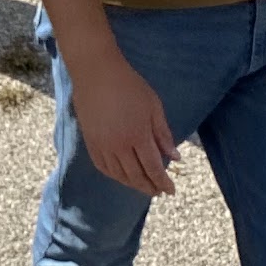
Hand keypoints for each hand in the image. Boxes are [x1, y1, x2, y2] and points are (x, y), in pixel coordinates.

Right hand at [69, 50, 176, 194]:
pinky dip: (115, 176)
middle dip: (149, 186)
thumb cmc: (129, 86)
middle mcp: (119, 146)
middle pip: (136, 176)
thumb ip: (163, 135)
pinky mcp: (90, 143)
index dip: (163, 182)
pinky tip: (122, 177)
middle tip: (159, 192)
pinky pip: (103, 167)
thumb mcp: (154, 107)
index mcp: (138, 136)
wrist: (96, 74)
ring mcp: (102, 146)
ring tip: (143, 186)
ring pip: (119, 175)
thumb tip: (175, 158)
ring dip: (133, 184)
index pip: (153, 168)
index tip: (171, 190)